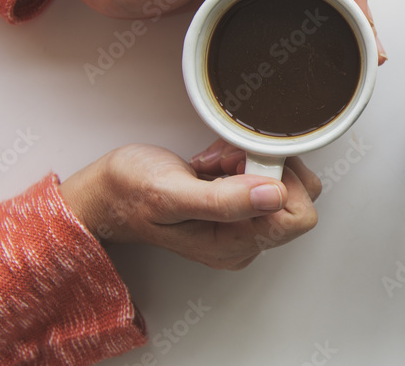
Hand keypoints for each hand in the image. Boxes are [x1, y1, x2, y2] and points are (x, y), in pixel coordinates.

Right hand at [58, 140, 320, 269]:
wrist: (106, 194)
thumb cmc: (129, 194)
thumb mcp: (171, 194)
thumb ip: (225, 200)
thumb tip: (275, 194)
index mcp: (235, 245)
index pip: (299, 214)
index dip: (278, 180)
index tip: (242, 166)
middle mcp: (245, 240)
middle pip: (297, 195)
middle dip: (264, 166)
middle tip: (225, 162)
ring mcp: (243, 224)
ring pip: (282, 180)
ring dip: (251, 159)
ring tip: (214, 163)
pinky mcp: (238, 206)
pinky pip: (264, 175)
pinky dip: (242, 159)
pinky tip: (214, 163)